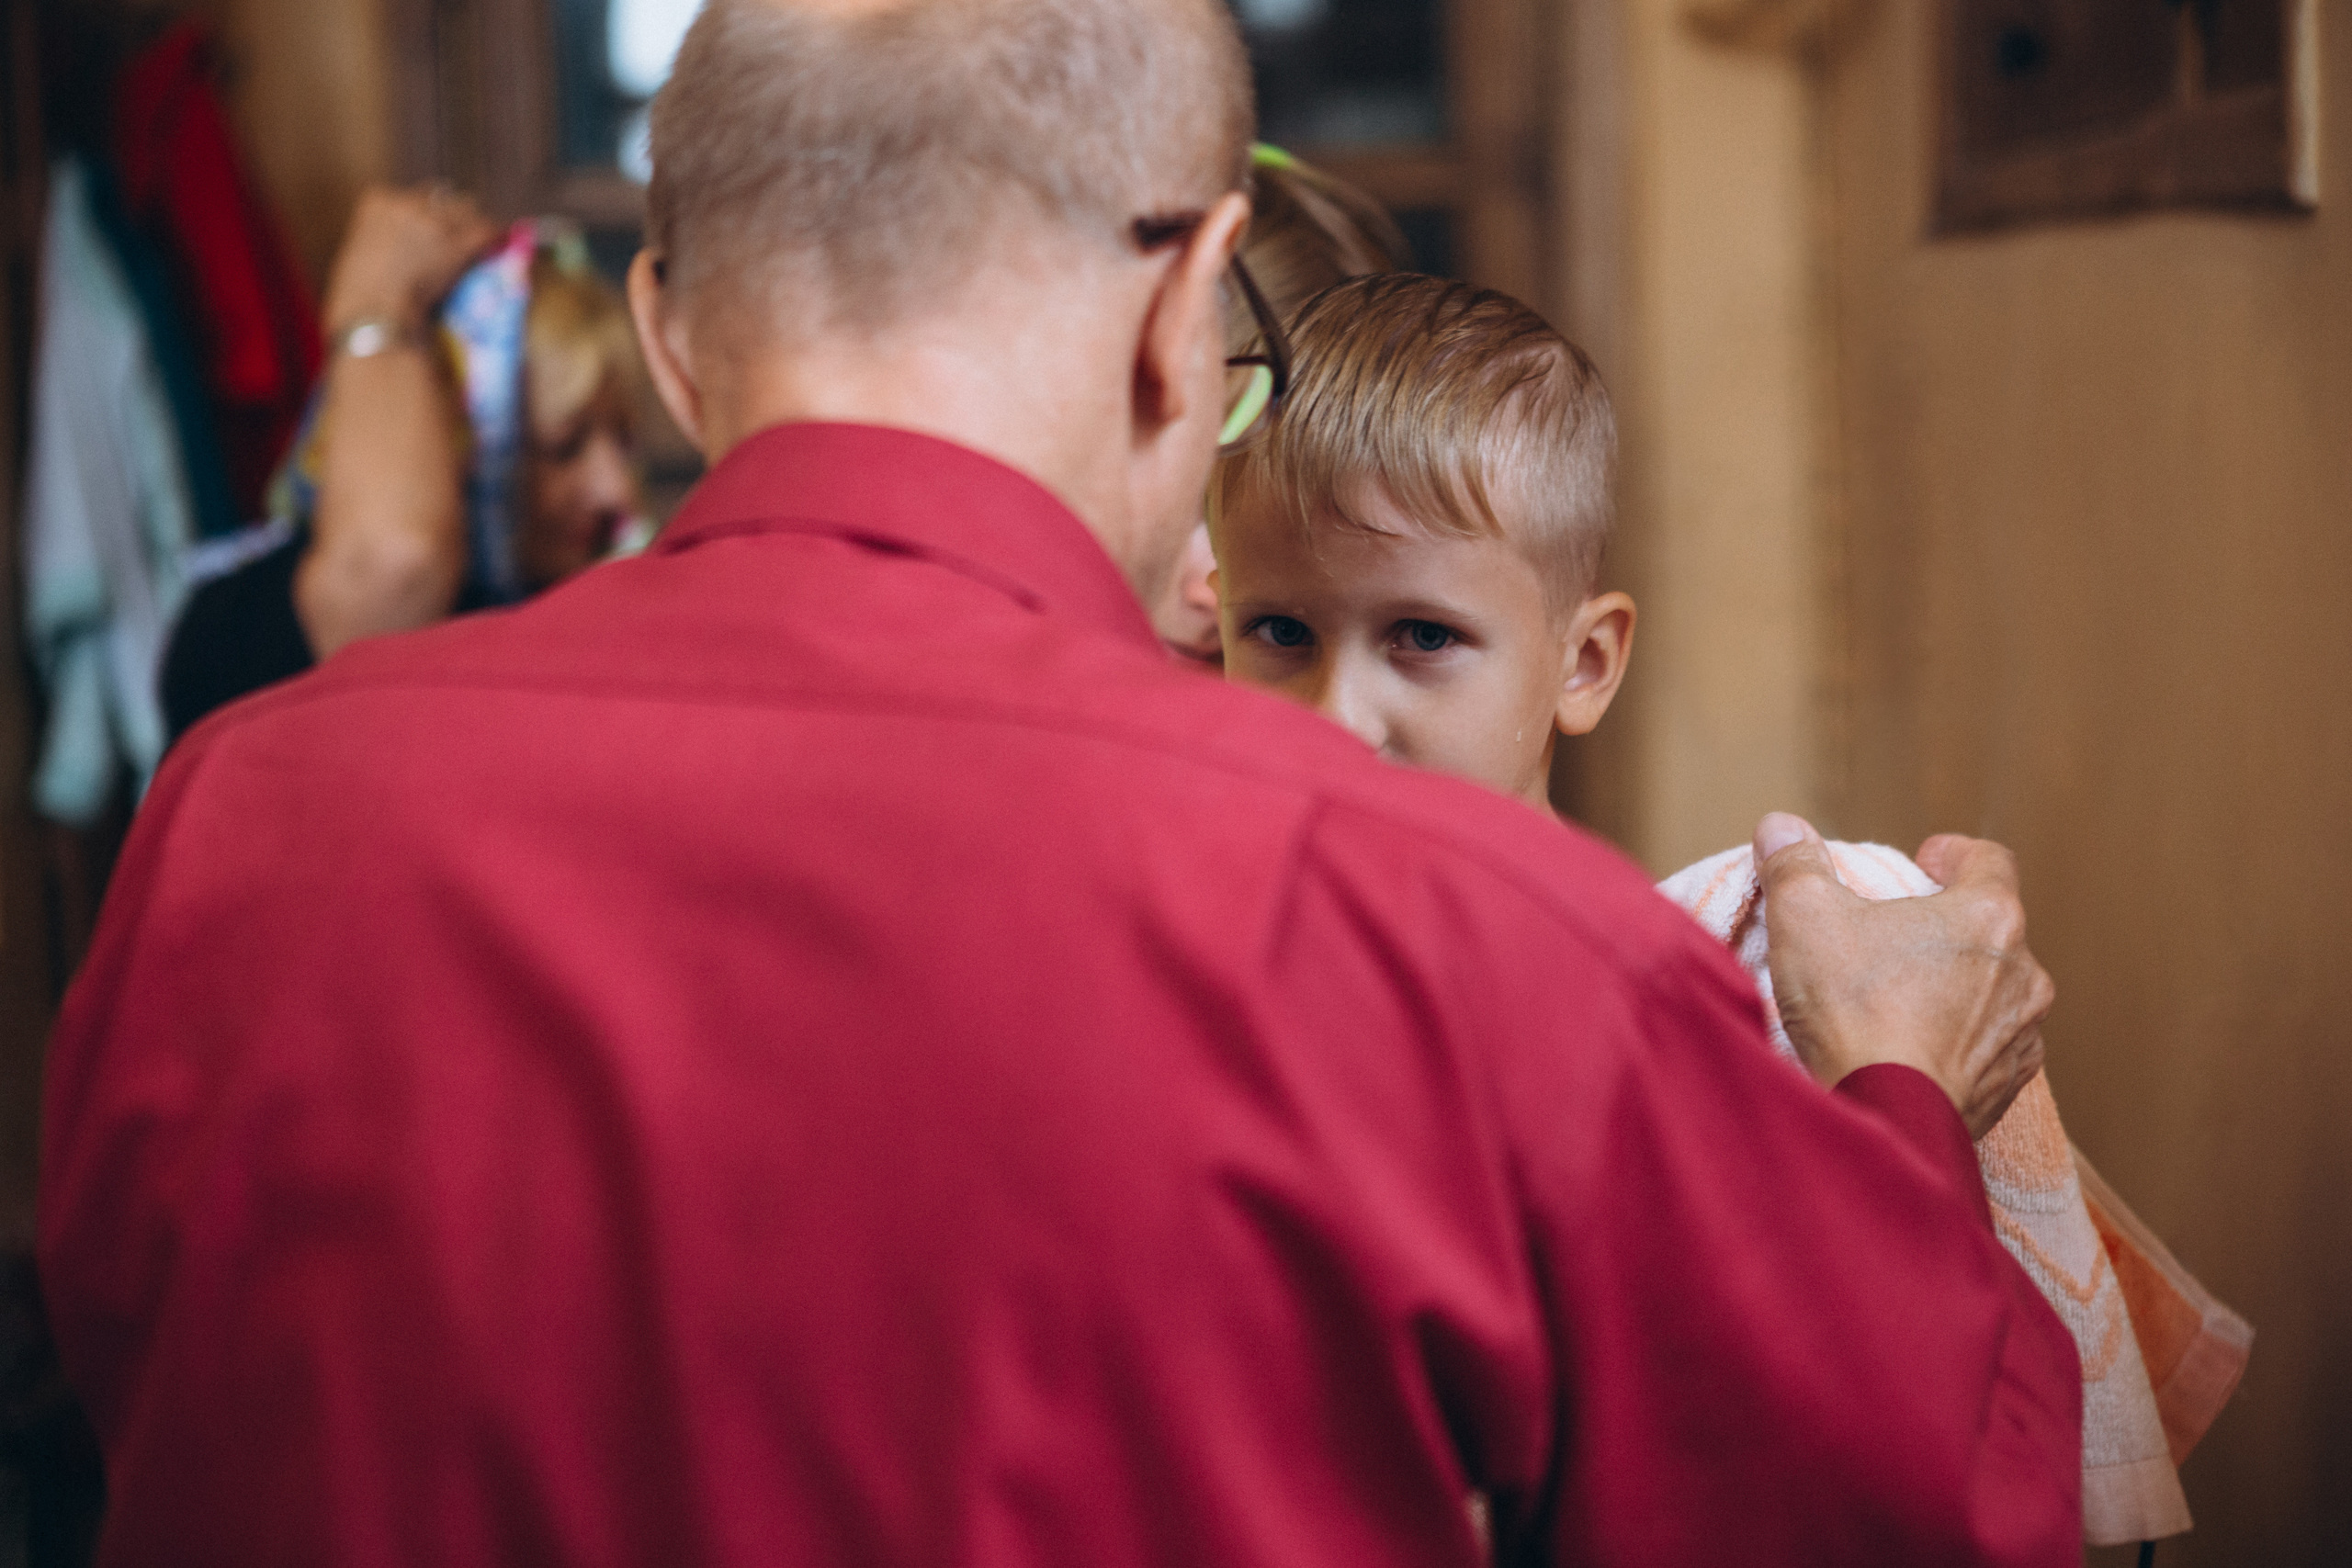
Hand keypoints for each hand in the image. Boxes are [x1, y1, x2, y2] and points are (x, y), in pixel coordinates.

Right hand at [322, 185, 499, 335]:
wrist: (375, 314)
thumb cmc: (360, 301)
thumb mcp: (362, 259)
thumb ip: (383, 245)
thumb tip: (403, 256)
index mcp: (376, 202)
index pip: (411, 197)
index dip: (425, 215)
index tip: (432, 232)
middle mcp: (407, 203)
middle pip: (441, 198)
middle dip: (452, 217)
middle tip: (459, 240)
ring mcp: (435, 221)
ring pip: (467, 210)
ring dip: (474, 226)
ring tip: (482, 244)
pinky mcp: (458, 241)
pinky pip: (487, 230)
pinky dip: (496, 238)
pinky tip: (501, 246)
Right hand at [1754, 813, 2053, 1139]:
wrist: (1886, 1118)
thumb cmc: (1854, 1011)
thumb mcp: (1805, 916)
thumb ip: (1795, 863)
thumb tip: (1780, 827)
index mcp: (1988, 916)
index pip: (1990, 859)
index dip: (1955, 854)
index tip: (1923, 863)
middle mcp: (2023, 971)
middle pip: (1989, 927)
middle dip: (1944, 926)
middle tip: (1893, 936)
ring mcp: (2021, 1033)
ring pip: (1992, 990)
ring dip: (1955, 986)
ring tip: (1899, 999)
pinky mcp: (2007, 1085)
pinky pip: (1987, 1047)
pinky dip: (1955, 1041)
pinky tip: (1910, 1050)